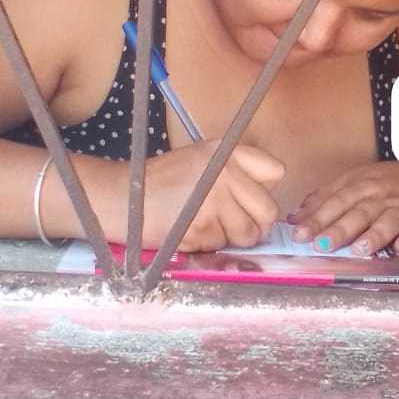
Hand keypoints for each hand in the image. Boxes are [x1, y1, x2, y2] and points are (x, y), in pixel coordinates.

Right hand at [141, 141, 283, 251]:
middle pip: (267, 210)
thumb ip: (236, 173)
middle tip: (237, 226)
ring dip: (231, 238)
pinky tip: (190, 231)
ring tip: (206, 225)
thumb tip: (267, 204)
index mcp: (227, 153)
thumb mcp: (202, 159)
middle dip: (256, 225)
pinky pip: (220, 246)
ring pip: (246, 235)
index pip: (276, 172)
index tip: (250, 198)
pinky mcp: (200, 228)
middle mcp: (224, 173)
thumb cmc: (162, 181)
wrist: (122, 197)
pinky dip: (208, 245)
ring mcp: (213, 202)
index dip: (265, 190)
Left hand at [288, 162, 398, 255]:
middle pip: (359, 213)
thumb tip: (295, 218)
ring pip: (389, 221)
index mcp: (360, 186)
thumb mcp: (352, 182)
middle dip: (340, 230)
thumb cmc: (382, 183)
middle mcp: (380, 197)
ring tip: (359, 249)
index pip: (336, 202)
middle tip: (322, 245)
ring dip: (374, 235)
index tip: (300, 234)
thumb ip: (324, 199)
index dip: (317, 219)